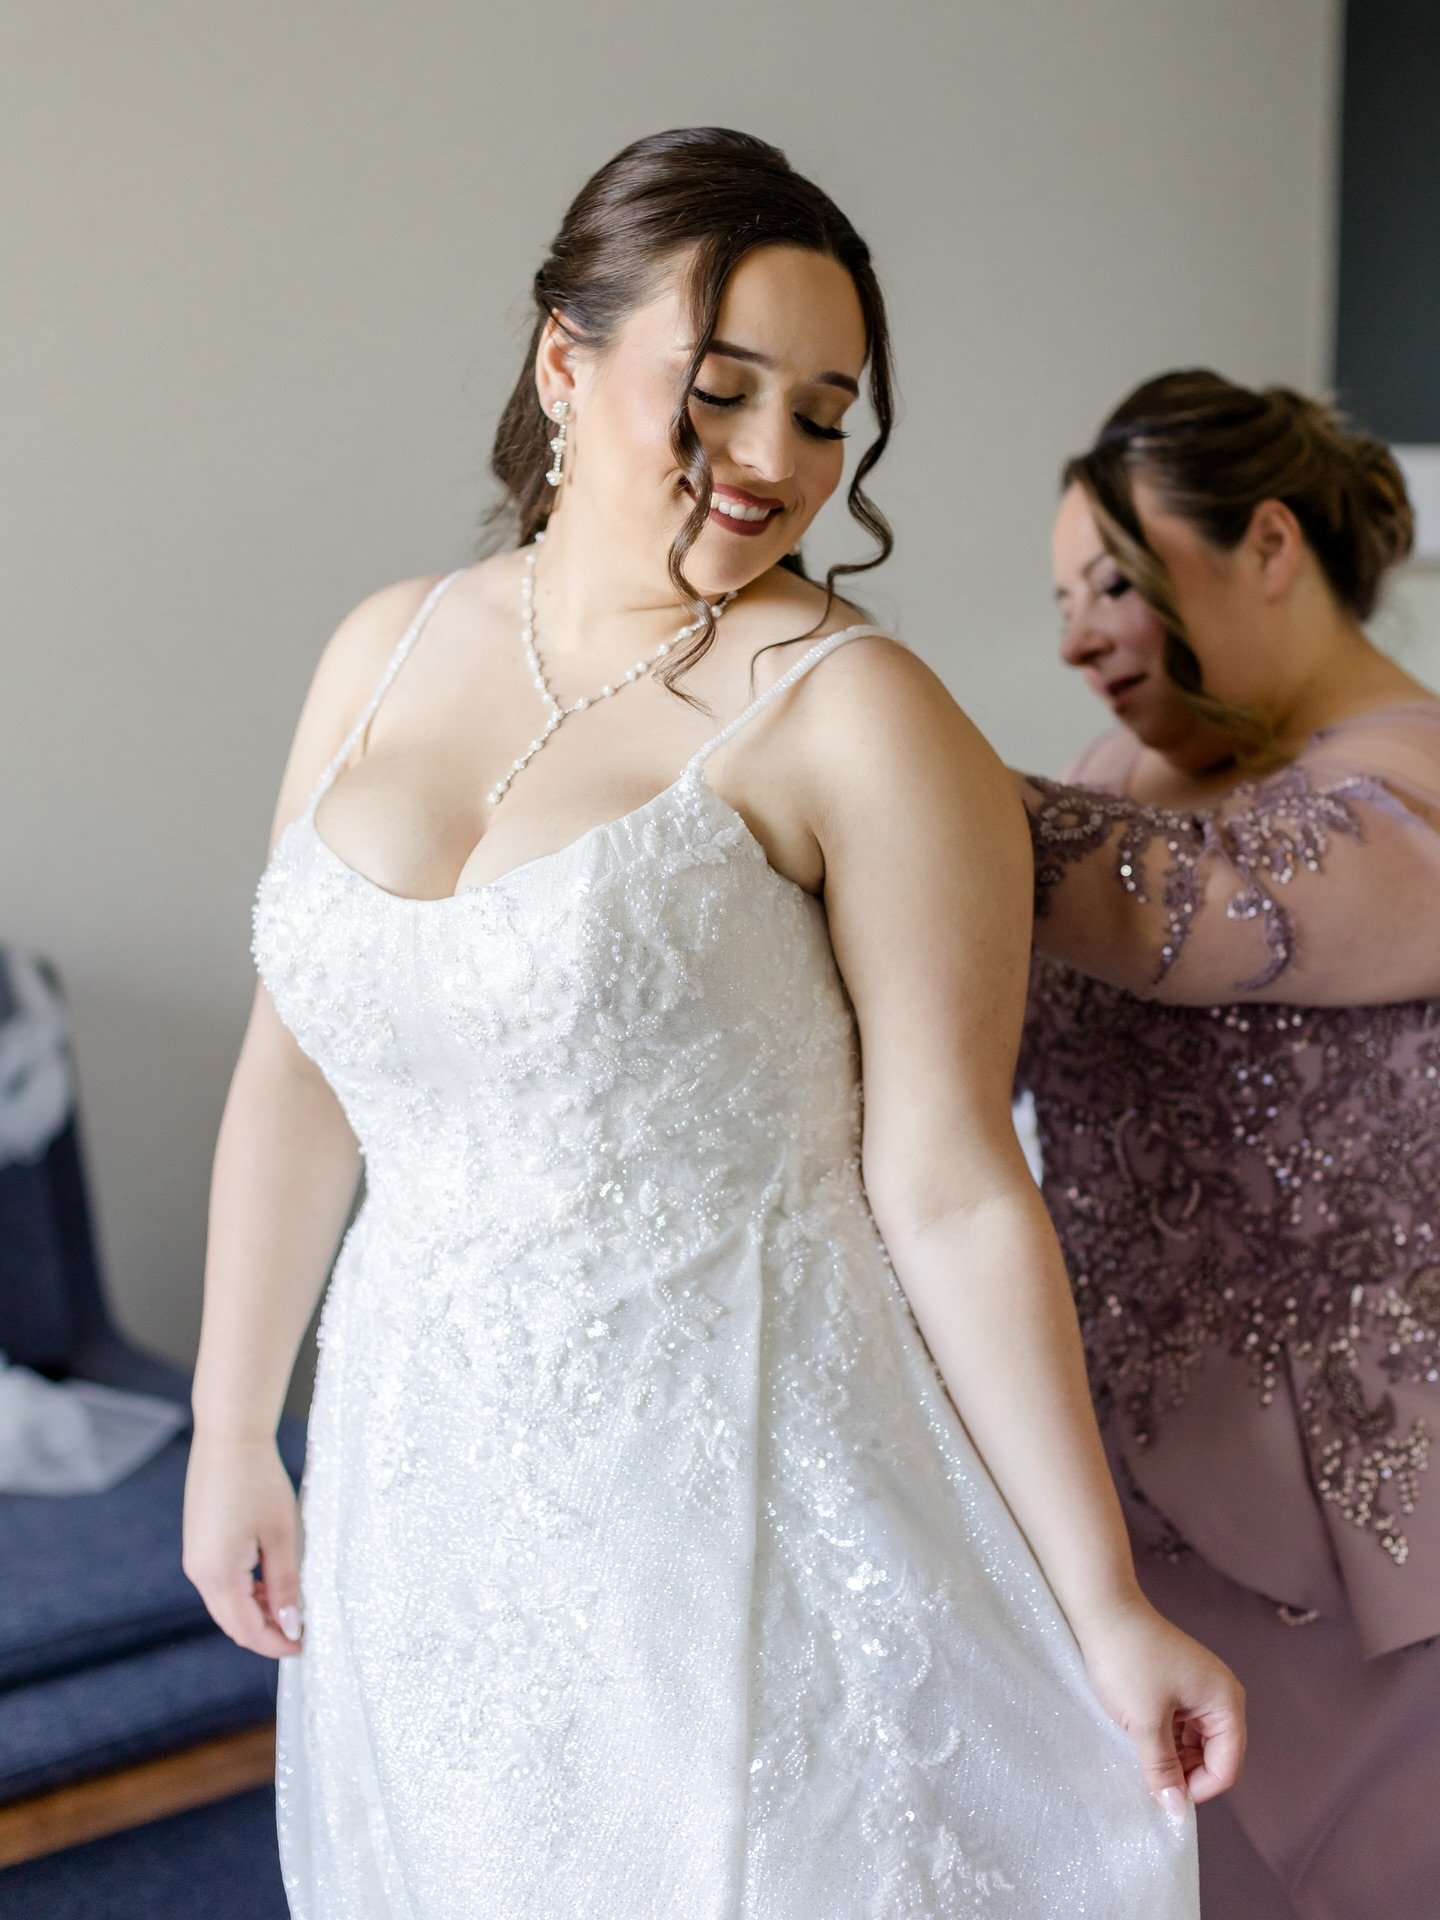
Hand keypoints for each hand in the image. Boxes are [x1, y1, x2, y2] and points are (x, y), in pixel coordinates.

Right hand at [182, 1429, 304, 1658]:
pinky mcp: (198, 1544)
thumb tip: (290, 1625)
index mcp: (218, 1574)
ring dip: (256, 1611)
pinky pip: (220, 1582)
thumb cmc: (259, 1481)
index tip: (304, 1645)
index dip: (276, 1644)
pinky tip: (271, 1581)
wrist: (229, 1437)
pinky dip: (245, 1591)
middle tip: (300, 1630)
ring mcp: (195, 1558)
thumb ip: (285, 1584)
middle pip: (232, 1622)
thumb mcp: (281, 1535)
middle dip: (266, 1632)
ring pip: (226, 1604)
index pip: (247, 1630)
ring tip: (291, 1604)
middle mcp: (199, 1572)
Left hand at [1075, 1591, 1244, 1811]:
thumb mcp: (1144, 1722)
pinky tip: (1138, 1736)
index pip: (1227, 1765)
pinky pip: (1180, 1725)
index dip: (1198, 1787)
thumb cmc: (1127, 1660)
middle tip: (1149, 1775)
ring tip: (1140, 1752)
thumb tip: (1176, 1810)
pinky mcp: (1177, 1684)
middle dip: (1185, 1771)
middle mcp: (1220, 1694)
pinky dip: (1163, 1737)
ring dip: (1171, 1755)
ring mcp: (1198, 1688)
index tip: (1163, 1794)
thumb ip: (1162, 1768)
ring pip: (1194, 1742)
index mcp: (1225, 1701)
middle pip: (1215, 1755)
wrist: (1101, 1609)